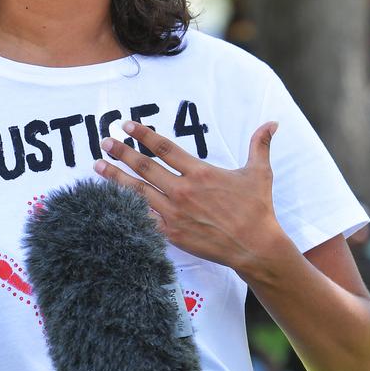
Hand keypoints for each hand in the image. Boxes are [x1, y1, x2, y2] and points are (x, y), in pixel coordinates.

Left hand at [93, 119, 284, 278]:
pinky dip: (125, 208)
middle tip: (104, 142)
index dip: (143, 134)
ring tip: (97, 165)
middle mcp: (183, 190)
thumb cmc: (257, 209)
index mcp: (200, 172)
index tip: (126, 126)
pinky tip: (109, 201)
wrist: (255, 246)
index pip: (164, 148)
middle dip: (121, 152)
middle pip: (144, 167)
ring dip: (115, 177)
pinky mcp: (172, 233)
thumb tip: (272, 123)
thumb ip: (259, 145)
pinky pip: (143, 218)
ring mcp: (175, 212)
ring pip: (138, 191)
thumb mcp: (259, 173)